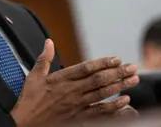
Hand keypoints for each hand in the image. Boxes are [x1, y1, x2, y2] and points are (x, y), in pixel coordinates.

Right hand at [10, 39, 138, 126]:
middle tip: (132, 68)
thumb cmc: (29, 99)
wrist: (26, 122)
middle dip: (118, 73)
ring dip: (120, 86)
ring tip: (133, 80)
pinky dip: (114, 106)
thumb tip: (49, 42)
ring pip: (102, 94)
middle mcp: (72, 91)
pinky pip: (100, 111)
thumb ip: (44, 59)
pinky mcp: (78, 116)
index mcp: (61, 79)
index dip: (103, 63)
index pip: (86, 68)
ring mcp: (77, 104)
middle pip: (99, 80)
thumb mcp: (33, 76)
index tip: (117, 58)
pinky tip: (125, 101)